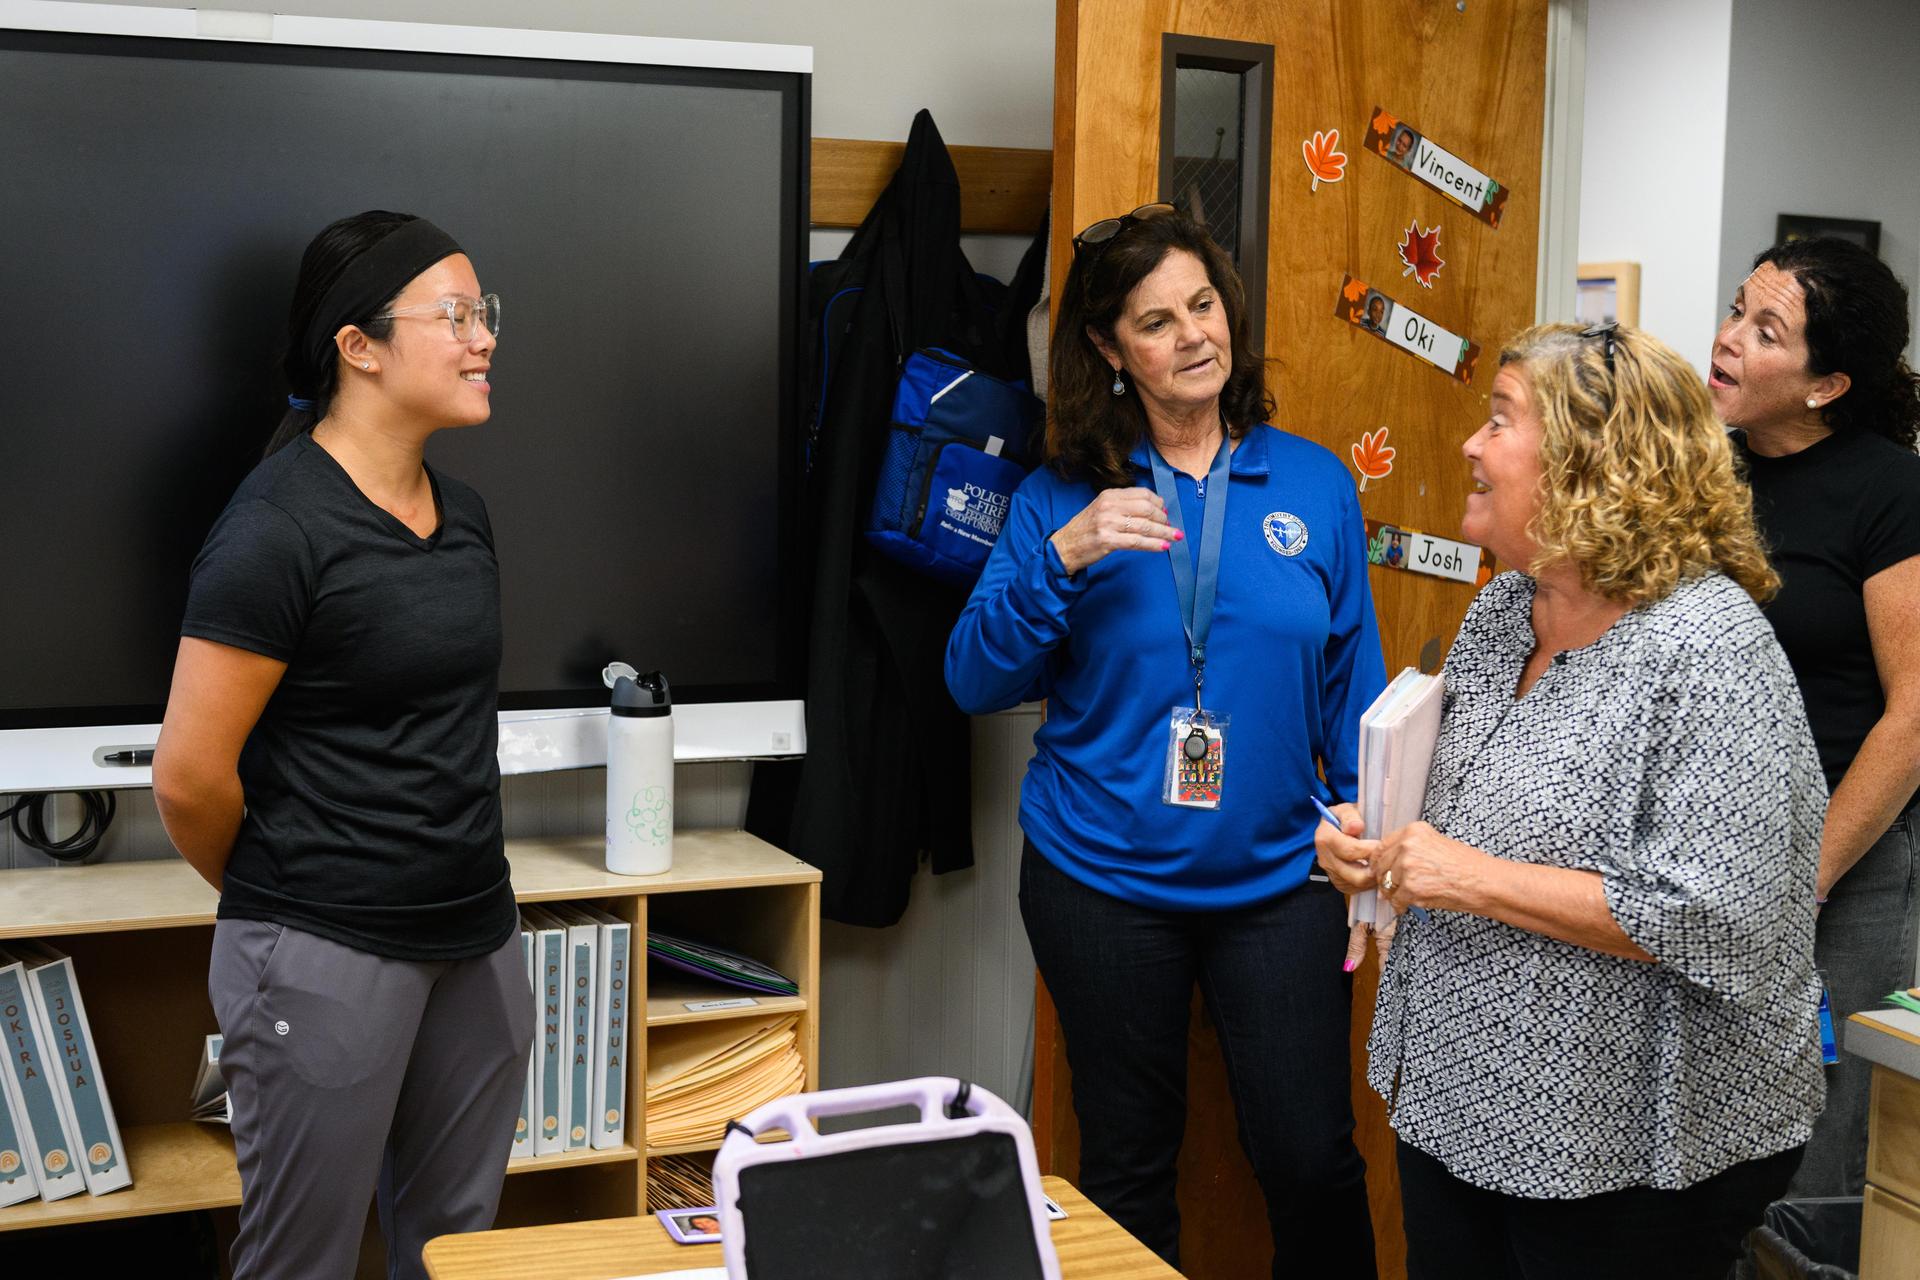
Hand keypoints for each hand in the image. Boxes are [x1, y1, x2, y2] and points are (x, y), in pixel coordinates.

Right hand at [1049, 488, 1181, 575]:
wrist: (1064, 547)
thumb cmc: (1085, 530)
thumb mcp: (1102, 509)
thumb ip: (1124, 506)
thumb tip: (1153, 509)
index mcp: (1109, 495)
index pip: (1142, 494)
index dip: (1158, 503)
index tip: (1165, 512)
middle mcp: (1109, 506)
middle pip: (1147, 509)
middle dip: (1163, 519)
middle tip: (1170, 527)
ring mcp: (1108, 523)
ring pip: (1145, 526)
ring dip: (1164, 532)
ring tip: (1174, 537)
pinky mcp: (1108, 540)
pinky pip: (1137, 542)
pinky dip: (1153, 544)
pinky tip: (1163, 547)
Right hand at [1313, 802, 1377, 894]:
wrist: (1337, 828)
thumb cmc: (1346, 818)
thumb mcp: (1347, 810)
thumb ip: (1351, 816)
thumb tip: (1356, 827)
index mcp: (1325, 838)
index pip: (1351, 851)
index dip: (1370, 850)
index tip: (1383, 844)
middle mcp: (1325, 859)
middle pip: (1355, 875)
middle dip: (1375, 869)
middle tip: (1388, 859)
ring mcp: (1331, 874)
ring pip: (1357, 885)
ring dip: (1374, 878)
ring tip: (1384, 865)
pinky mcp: (1338, 883)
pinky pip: (1356, 889)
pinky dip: (1369, 884)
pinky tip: (1375, 871)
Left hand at [1374, 821, 1488, 914]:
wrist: (1484, 882)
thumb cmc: (1465, 864)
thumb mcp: (1435, 843)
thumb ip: (1410, 849)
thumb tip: (1384, 864)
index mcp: (1412, 831)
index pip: (1381, 847)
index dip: (1380, 862)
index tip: (1384, 870)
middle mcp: (1407, 845)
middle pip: (1380, 867)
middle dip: (1385, 880)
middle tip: (1396, 888)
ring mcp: (1407, 867)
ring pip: (1386, 885)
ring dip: (1394, 894)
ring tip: (1411, 896)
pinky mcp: (1411, 888)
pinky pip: (1395, 901)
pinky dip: (1402, 906)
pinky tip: (1414, 904)